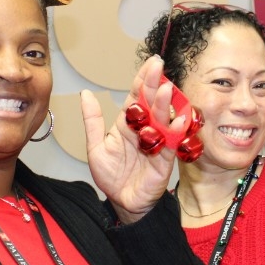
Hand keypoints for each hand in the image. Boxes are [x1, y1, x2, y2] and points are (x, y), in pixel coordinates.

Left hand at [81, 56, 181, 223]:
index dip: (142, 79)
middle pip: (151, 102)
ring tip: (166, 89)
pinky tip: (178, 120)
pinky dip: (176, 131)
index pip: (136, 96)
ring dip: (165, 104)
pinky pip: (172, 143)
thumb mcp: (95, 146)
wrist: (122, 202)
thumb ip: (92, 121)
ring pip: (163, 119)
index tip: (150, 62)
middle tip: (158, 66)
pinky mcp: (165, 159)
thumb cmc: (111, 175)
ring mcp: (157, 142)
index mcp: (128, 123)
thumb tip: (86, 94)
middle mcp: (145, 129)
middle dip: (155, 83)